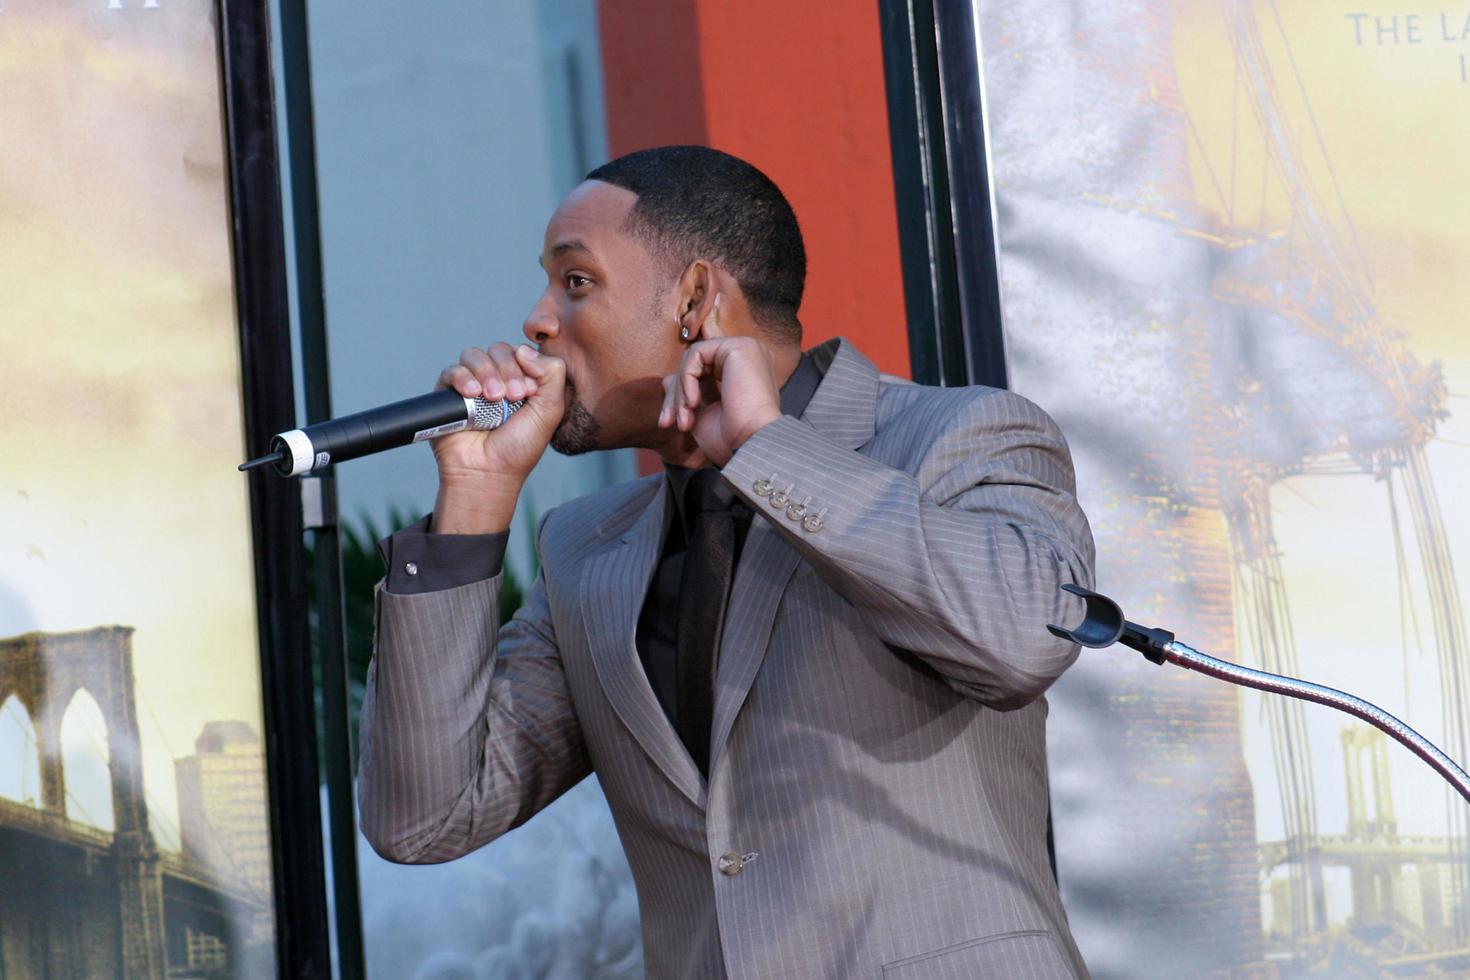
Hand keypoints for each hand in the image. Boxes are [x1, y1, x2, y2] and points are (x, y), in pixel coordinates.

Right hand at [430, 342, 566, 531]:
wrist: (488, 473)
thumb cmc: (519, 448)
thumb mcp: (549, 411)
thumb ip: (552, 375)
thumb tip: (524, 349)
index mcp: (521, 381)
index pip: (522, 352)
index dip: (525, 365)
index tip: (528, 392)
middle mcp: (496, 380)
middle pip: (499, 350)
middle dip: (507, 369)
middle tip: (512, 396)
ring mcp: (472, 385)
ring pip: (475, 355)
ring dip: (486, 371)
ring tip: (492, 397)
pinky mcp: (448, 394)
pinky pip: (452, 371)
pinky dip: (462, 377)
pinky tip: (472, 393)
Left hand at [658, 297, 781, 465]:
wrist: (753, 445)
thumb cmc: (732, 438)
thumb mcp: (700, 415)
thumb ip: (685, 394)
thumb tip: (667, 379)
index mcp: (743, 372)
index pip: (701, 371)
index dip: (680, 393)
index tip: (669, 422)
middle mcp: (746, 357)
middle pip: (695, 364)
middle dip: (676, 394)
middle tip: (669, 422)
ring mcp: (744, 349)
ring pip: (693, 359)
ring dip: (680, 390)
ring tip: (685, 419)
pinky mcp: (738, 347)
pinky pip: (696, 354)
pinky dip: (687, 379)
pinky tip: (693, 403)